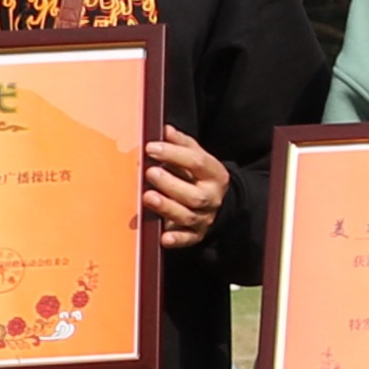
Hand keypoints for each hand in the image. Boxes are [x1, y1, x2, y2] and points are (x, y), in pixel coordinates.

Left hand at [140, 126, 228, 251]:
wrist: (220, 203)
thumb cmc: (200, 176)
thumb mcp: (197, 157)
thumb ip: (181, 144)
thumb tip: (164, 129)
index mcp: (214, 175)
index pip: (197, 163)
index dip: (174, 154)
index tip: (151, 148)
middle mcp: (212, 198)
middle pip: (194, 194)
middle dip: (170, 184)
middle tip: (150, 172)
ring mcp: (204, 218)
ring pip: (188, 216)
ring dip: (167, 207)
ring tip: (148, 197)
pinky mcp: (195, 235)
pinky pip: (187, 239)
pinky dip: (175, 239)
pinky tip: (163, 237)